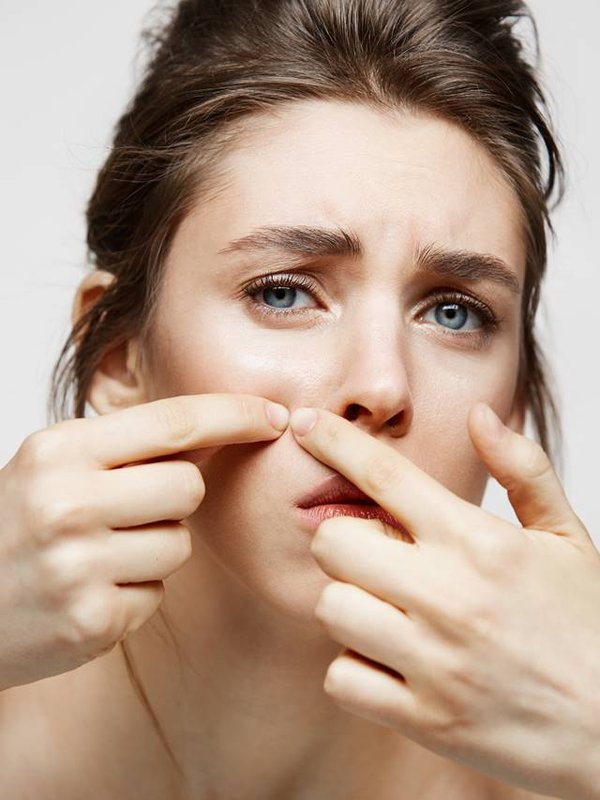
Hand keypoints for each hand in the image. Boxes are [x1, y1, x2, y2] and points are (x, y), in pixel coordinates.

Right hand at [0, 393, 287, 690]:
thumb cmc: (13, 527)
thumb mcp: (55, 466)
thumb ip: (128, 448)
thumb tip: (218, 430)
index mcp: (60, 451)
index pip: (173, 423)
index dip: (233, 415)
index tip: (274, 416)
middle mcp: (67, 504)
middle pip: (189, 488)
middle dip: (175, 500)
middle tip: (129, 511)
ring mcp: (78, 567)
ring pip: (180, 545)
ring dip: (154, 550)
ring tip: (100, 555)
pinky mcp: (92, 620)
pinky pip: (156, 592)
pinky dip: (134, 591)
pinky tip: (90, 590)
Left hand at [289, 403, 599, 799]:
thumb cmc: (588, 627)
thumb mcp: (567, 538)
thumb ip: (524, 469)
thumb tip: (481, 416)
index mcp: (478, 541)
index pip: (385, 475)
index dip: (335, 440)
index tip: (304, 423)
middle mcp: (448, 595)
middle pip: (333, 542)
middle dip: (343, 541)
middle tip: (375, 556)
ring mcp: (433, 660)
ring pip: (330, 608)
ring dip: (350, 606)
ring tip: (389, 613)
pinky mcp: (425, 718)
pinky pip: (341, 678)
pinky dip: (356, 669)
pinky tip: (391, 662)